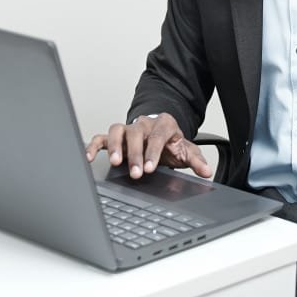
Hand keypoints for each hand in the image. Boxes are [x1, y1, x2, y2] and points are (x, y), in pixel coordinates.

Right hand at [85, 114, 212, 179]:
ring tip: (114, 162)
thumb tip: (207, 172)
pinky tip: (89, 157)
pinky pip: (101, 137)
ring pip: (117, 130)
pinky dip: (93, 145)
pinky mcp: (115, 136)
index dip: (152, 152)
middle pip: (136, 134)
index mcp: (163, 125)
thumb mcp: (186, 151)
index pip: (156, 136)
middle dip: (134, 154)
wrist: (160, 133)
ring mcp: (128, 128)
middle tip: (135, 172)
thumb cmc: (171, 144)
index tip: (149, 168)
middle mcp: (143, 124)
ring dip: (114, 146)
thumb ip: (196, 161)